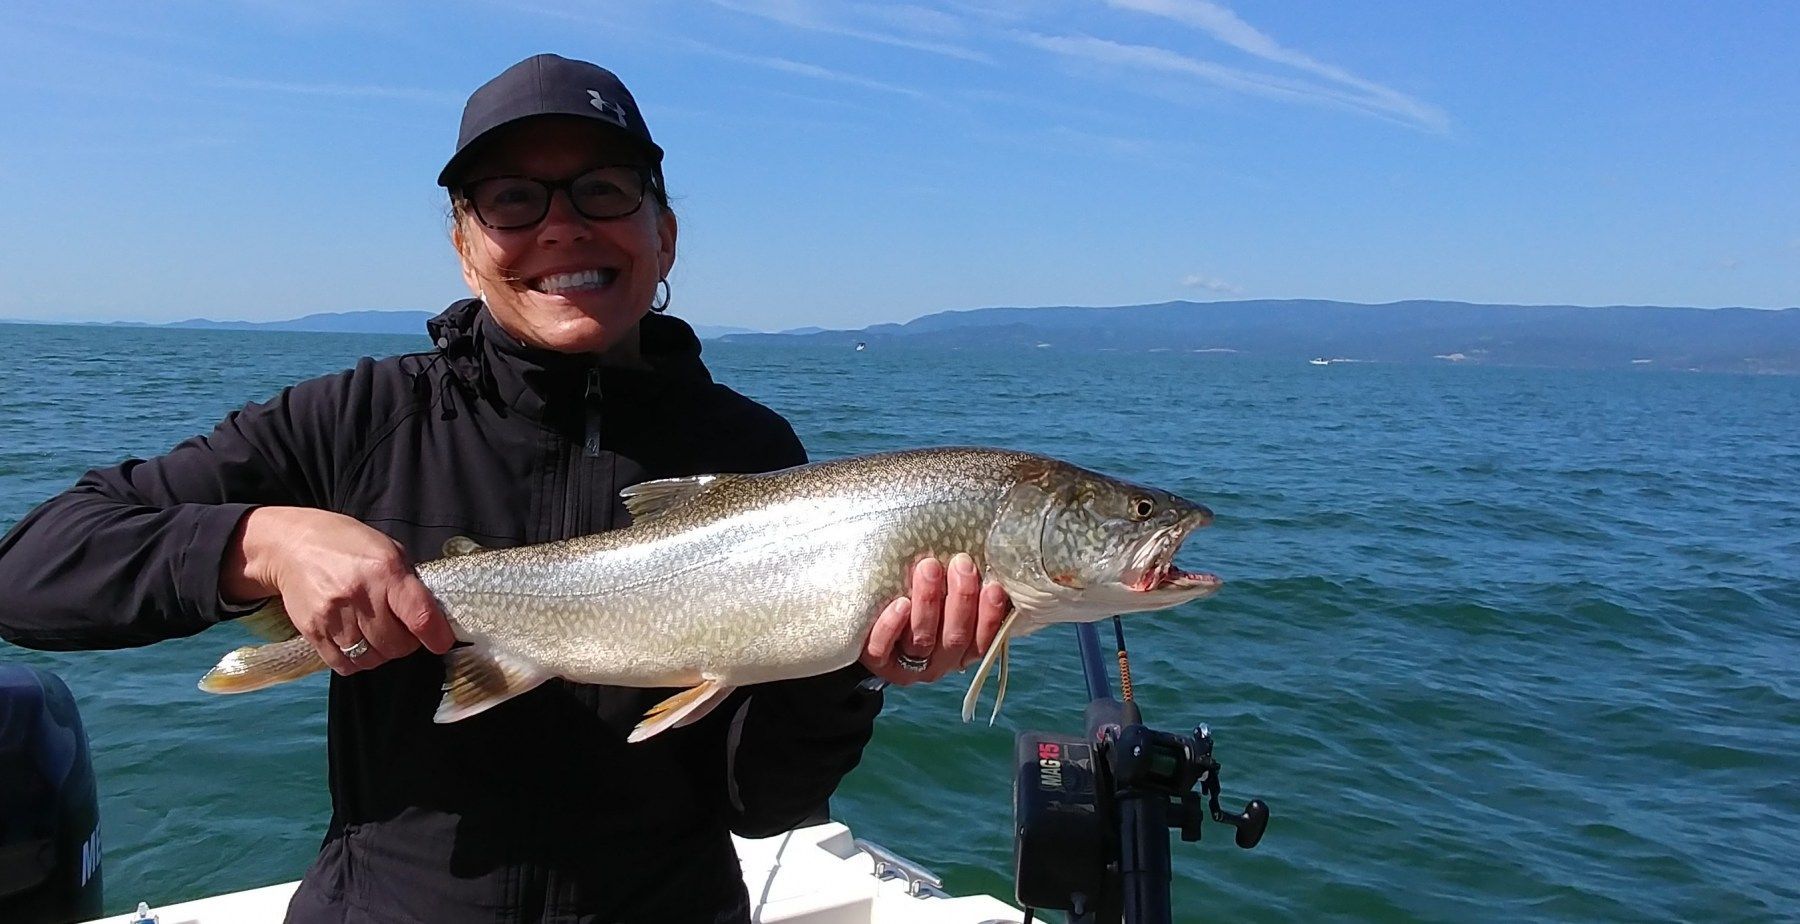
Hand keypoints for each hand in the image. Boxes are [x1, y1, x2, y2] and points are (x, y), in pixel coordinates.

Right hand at [221, 507, 455, 675]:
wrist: (291, 545)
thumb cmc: (347, 544)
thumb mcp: (388, 549)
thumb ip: (409, 582)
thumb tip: (431, 617)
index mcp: (385, 571)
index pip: (420, 616)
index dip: (437, 636)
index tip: (441, 642)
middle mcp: (359, 595)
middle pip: (396, 645)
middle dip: (406, 643)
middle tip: (401, 630)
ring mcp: (333, 616)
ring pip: (372, 658)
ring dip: (382, 653)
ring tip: (378, 635)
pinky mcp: (313, 632)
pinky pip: (344, 664)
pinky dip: (357, 661)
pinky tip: (357, 643)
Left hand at [860, 553, 1010, 685]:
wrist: (863, 628)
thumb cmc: (914, 601)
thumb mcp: (942, 597)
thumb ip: (958, 584)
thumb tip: (978, 549)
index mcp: (960, 650)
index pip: (982, 639)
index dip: (990, 616)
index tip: (994, 586)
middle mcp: (938, 662)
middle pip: (955, 637)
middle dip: (961, 599)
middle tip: (961, 563)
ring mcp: (906, 665)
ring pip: (922, 639)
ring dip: (929, 602)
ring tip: (928, 568)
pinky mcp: (876, 661)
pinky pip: (883, 648)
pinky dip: (892, 626)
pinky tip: (900, 604)